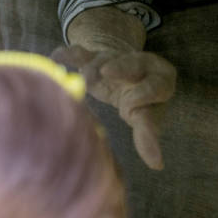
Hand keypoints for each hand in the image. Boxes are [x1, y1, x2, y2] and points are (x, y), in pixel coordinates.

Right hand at [52, 44, 175, 169]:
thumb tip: (156, 164)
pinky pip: (81, 53)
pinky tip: (56, 58)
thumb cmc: (143, 104)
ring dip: (93, 68)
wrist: (129, 80)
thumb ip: (147, 135)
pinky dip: (68, 55)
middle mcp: (142, 62)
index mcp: (162, 78)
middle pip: (132, 62)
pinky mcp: (95, 55)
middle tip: (105, 73)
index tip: (127, 111)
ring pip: (105, 57)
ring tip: (84, 81)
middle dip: (119, 67)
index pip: (155, 85)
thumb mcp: (146, 117)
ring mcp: (117, 56)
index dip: (142, 95)